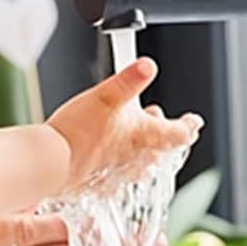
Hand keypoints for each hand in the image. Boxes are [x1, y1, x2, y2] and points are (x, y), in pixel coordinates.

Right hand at [47, 58, 200, 192]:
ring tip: (134, 132)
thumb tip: (148, 65)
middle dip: (164, 131)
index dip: (189, 125)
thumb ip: (130, 79)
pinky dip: (120, 159)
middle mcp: (138, 157)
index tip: (195, 121)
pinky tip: (110, 150)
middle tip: (158, 118)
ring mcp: (121, 171)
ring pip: (142, 159)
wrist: (52, 161)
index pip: (180, 133)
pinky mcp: (102, 180)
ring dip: (143, 145)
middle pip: (163, 147)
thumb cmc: (79, 132)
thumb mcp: (107, 95)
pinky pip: (120, 171)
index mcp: (146, 136)